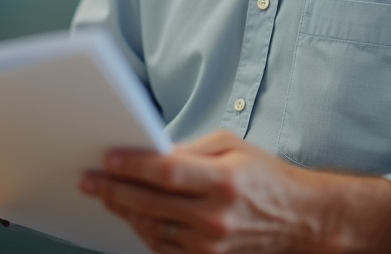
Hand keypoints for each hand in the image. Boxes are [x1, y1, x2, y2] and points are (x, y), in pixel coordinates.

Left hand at [79, 131, 390, 253]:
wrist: (300, 219)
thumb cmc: (266, 177)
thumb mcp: (232, 147)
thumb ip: (191, 149)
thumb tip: (152, 152)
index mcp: (223, 180)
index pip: (165, 172)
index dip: (131, 166)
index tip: (107, 159)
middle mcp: (215, 216)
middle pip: (150, 203)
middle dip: (114, 190)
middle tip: (89, 180)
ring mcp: (211, 243)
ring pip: (152, 229)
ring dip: (123, 212)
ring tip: (105, 196)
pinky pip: (164, 248)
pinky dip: (143, 232)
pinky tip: (132, 217)